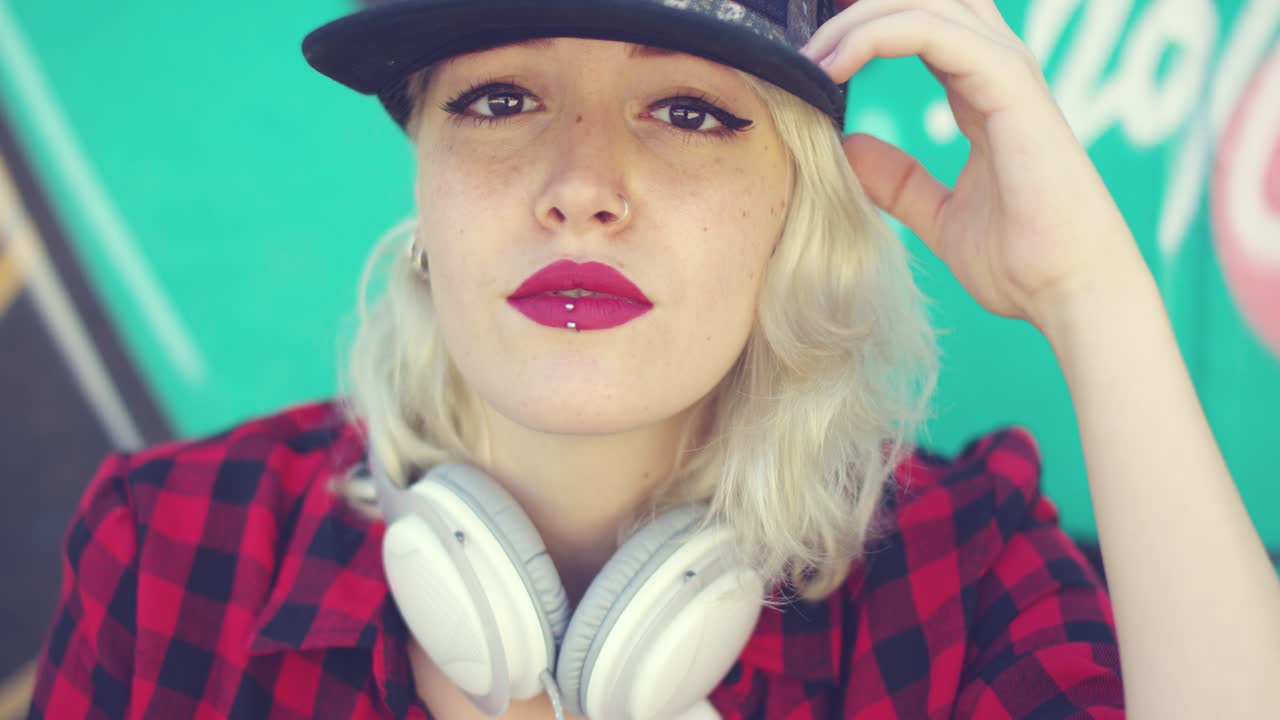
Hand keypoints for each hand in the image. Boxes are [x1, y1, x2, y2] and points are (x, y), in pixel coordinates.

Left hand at [802, 0, 1148, 330]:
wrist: (1069, 293)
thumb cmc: (1022, 261)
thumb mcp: (939, 215)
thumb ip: (898, 180)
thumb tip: (849, 149)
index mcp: (984, 91)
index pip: (922, 23)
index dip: (867, 20)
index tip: (811, 48)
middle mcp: (998, 70)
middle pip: (924, 0)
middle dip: (858, 10)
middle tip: (801, 47)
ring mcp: (1008, 74)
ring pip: (925, 4)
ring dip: (857, 21)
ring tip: (809, 60)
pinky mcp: (1010, 88)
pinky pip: (935, 34)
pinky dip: (877, 37)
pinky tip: (834, 67)